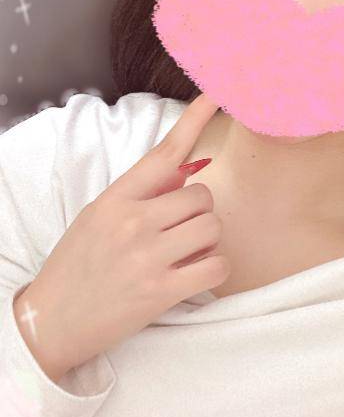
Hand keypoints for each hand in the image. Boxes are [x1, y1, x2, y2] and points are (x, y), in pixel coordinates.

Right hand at [12, 93, 229, 380]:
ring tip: (183, 255)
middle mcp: (132, 222)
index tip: (217, 95)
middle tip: (180, 232)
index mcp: (115, 199)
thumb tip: (184, 171)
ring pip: (212, 227)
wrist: (53, 320)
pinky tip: (194, 275)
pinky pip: (216, 266)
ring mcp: (147, 256)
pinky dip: (213, 270)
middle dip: (199, 213)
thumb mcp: (98, 218)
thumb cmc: (78, 266)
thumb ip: (141, 195)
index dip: (195, 120)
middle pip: (201, 196)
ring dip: (207, 241)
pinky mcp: (161, 291)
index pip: (164, 153)